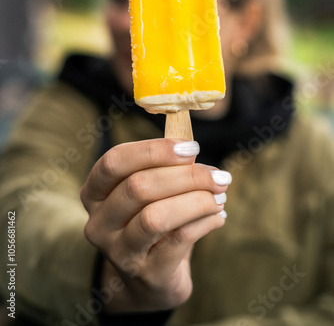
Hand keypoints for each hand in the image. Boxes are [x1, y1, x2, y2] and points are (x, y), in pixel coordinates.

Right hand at [80, 139, 230, 312]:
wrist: (148, 280)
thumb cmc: (150, 221)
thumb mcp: (149, 192)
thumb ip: (165, 167)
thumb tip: (191, 146)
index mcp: (94, 192)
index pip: (115, 162)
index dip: (153, 150)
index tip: (191, 147)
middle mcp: (99, 222)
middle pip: (138, 187)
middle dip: (186, 176)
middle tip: (218, 176)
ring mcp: (118, 252)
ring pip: (155, 216)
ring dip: (196, 201)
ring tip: (220, 196)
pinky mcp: (146, 274)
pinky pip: (178, 240)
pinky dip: (204, 223)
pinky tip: (218, 216)